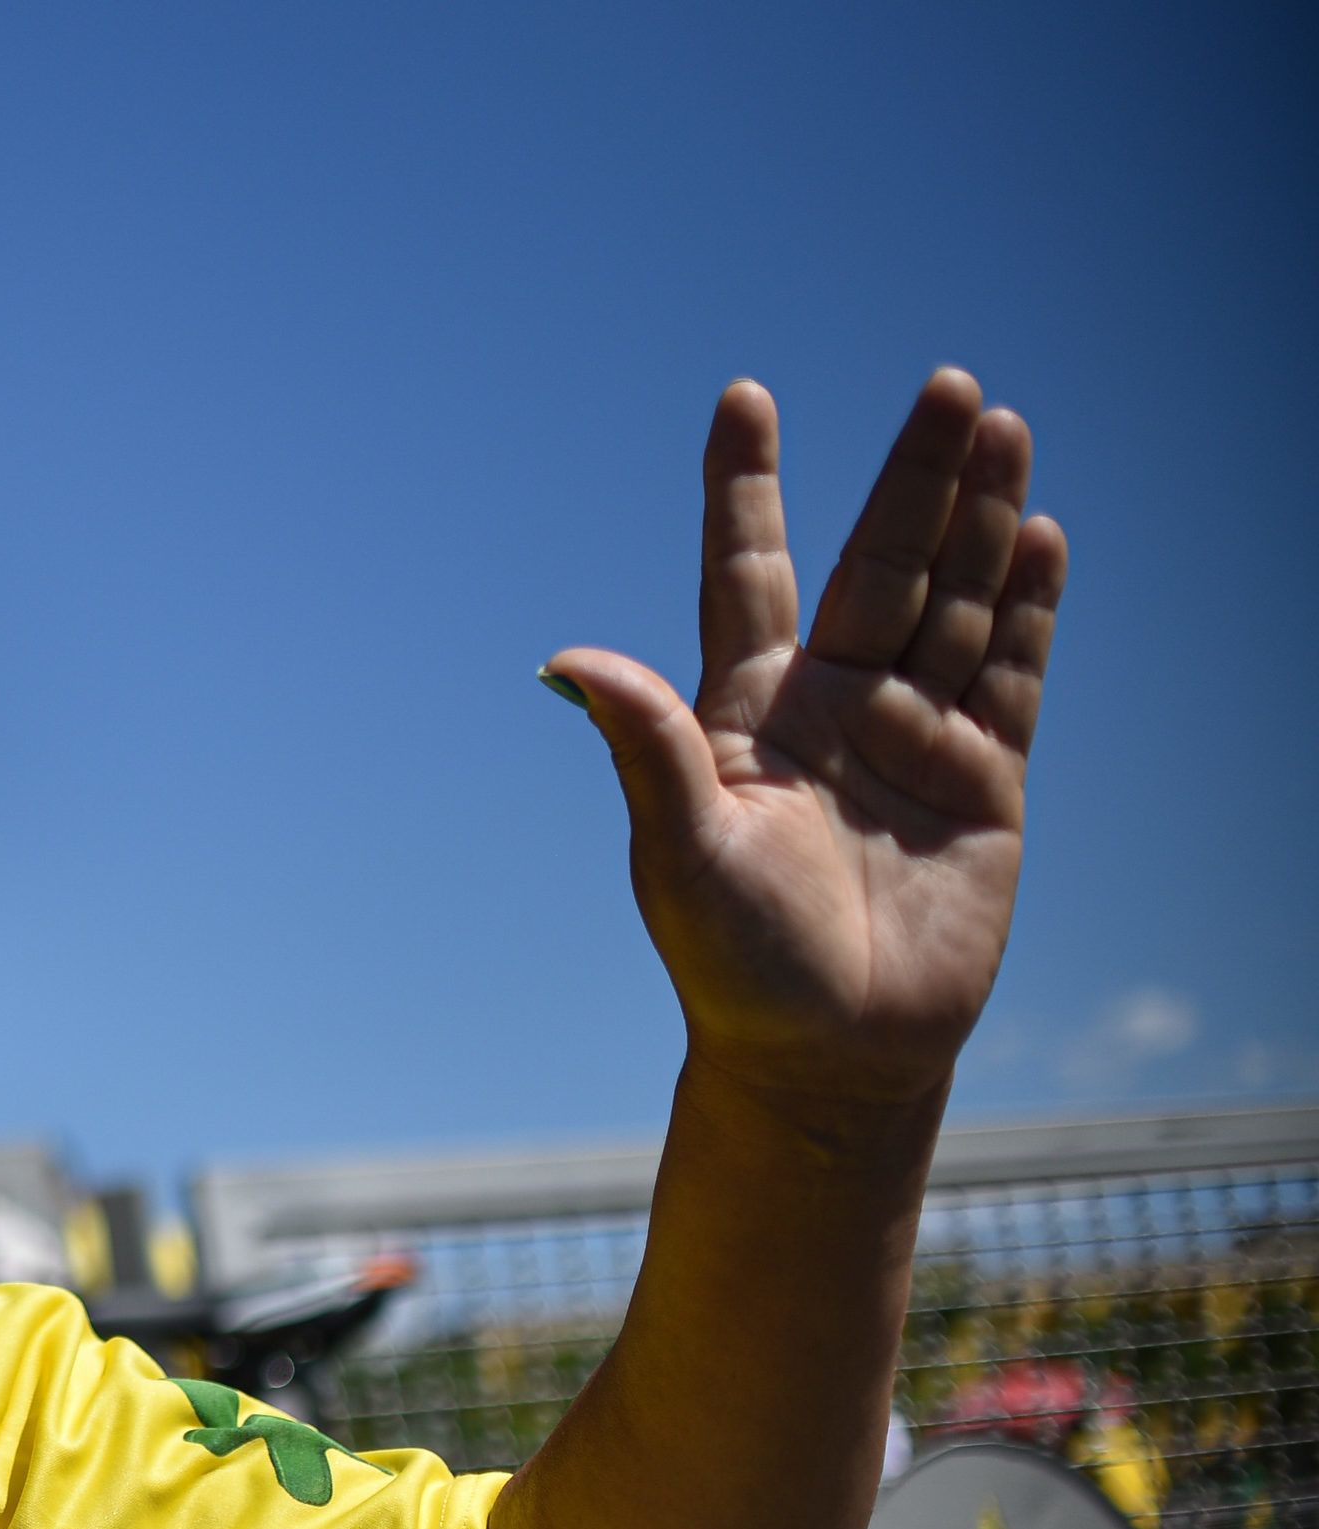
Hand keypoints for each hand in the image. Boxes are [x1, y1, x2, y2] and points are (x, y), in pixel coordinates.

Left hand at [550, 371, 1063, 1111]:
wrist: (827, 1056)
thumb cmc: (734, 962)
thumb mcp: (682, 848)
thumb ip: (645, 747)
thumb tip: (568, 659)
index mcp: (748, 711)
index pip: (747, 572)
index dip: (747, 489)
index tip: (745, 400)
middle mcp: (833, 705)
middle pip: (879, 565)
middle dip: (915, 480)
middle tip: (951, 387)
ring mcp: (913, 735)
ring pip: (955, 602)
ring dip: (983, 520)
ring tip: (1004, 427)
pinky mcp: (984, 779)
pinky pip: (1012, 673)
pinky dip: (1032, 606)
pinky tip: (1045, 535)